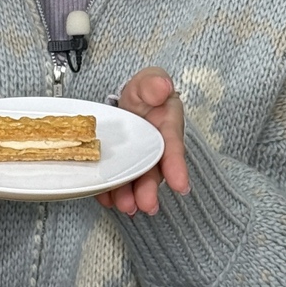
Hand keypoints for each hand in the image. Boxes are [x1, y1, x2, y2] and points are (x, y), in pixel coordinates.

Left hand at [96, 67, 189, 216]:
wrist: (128, 101)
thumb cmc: (145, 93)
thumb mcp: (149, 81)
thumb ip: (154, 83)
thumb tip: (162, 87)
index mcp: (168, 128)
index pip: (173, 147)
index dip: (177, 165)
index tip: (180, 185)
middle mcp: (156, 150)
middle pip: (154, 171)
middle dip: (150, 189)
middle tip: (146, 204)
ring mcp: (138, 161)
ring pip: (136, 182)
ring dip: (130, 196)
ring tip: (124, 205)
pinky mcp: (122, 167)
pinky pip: (116, 182)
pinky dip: (110, 193)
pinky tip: (105, 199)